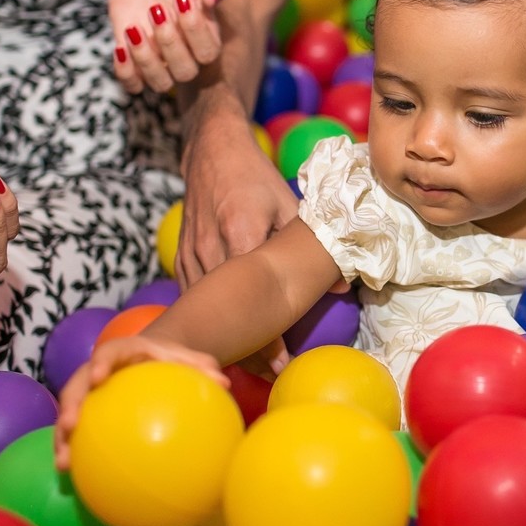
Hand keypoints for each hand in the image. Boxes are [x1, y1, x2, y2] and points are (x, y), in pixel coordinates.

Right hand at [53, 335, 229, 469]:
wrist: (153, 359)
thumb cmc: (171, 359)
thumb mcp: (188, 359)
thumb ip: (203, 368)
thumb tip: (225, 383)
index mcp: (122, 352)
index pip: (107, 354)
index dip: (100, 364)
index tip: (98, 377)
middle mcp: (97, 369)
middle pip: (77, 385)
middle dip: (71, 405)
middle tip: (70, 425)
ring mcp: (88, 392)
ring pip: (69, 412)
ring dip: (61, 437)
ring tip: (63, 463)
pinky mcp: (87, 412)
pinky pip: (76, 432)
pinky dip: (72, 450)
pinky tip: (72, 478)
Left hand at [109, 0, 233, 93]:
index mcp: (207, 37)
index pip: (208, 52)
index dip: (194, 30)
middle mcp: (185, 54)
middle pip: (185, 72)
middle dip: (169, 42)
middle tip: (156, 9)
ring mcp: (159, 59)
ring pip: (160, 83)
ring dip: (145, 59)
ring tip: (134, 28)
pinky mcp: (133, 58)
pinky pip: (132, 84)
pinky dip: (125, 72)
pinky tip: (120, 46)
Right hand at [179, 119, 300, 371]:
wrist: (210, 151)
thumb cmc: (254, 175)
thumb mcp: (289, 202)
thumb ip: (312, 242)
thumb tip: (344, 284)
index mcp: (240, 231)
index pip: (252, 293)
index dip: (264, 331)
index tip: (278, 360)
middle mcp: (211, 248)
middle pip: (226, 310)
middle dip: (245, 346)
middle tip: (268, 375)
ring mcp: (191, 254)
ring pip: (205, 311)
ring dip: (224, 337)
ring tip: (249, 366)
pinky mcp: (181, 257)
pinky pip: (194, 299)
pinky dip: (208, 321)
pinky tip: (224, 339)